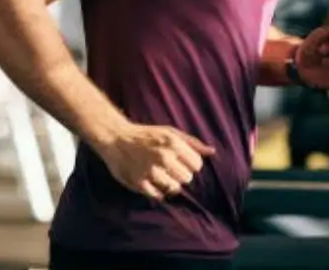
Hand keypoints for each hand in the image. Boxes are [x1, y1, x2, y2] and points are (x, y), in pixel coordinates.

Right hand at [96, 124, 215, 200]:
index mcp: (173, 143)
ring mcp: (151, 171)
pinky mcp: (139, 182)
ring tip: (161, 175)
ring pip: (175, 189)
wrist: (116, 137)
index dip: (191, 165)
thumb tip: (212, 152)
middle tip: (170, 169)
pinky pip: (158, 196)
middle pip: (187, 178)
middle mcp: (163, 157)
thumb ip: (192, 142)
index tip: (182, 162)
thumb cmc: (147, 135)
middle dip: (181, 175)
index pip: (197, 165)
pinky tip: (153, 183)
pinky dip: (158, 192)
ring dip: (170, 184)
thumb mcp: (170, 132)